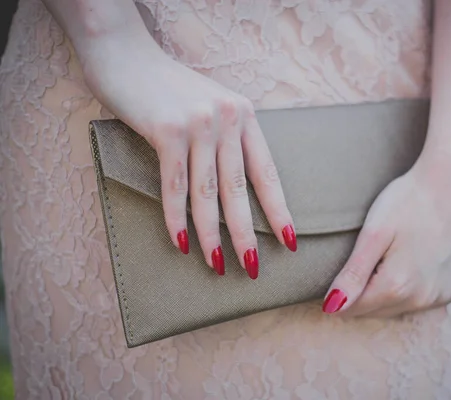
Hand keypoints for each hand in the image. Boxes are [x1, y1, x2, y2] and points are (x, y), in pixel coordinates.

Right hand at [82, 36, 295, 278]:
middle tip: (253, 267)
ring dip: (213, 235)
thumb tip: (231, 186)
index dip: (278, 209)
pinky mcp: (167, 130)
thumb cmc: (167, 88)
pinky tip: (181, 242)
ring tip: (218, 265)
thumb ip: (224, 138)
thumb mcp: (208, 107)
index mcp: (244, 116)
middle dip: (247, 234)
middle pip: (240, 189)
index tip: (289, 240)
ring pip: (208, 193)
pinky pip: (175, 185)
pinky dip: (177, 217)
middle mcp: (227, 119)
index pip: (266, 172)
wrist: (125, 55)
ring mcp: (199, 124)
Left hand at [322, 157, 450, 316]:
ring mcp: (442, 296)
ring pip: (398, 308)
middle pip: (375, 311)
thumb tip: (331, 308)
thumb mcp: (374, 233)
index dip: (337, 295)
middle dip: (360, 295)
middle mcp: (421, 299)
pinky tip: (409, 263)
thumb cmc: (409, 201)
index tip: (332, 276)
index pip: (352, 309)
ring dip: (385, 293)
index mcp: (396, 286)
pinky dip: (410, 289)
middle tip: (357, 262)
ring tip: (383, 259)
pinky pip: (422, 300)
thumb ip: (353, 275)